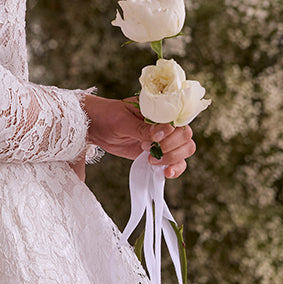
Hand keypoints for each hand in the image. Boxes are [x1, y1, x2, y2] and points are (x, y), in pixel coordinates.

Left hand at [81, 93, 195, 178]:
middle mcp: (166, 124)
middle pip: (185, 137)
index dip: (172, 132)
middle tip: (147, 149)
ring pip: (185, 150)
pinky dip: (175, 168)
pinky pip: (176, 162)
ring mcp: (164, 140)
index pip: (179, 121)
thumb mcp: (122, 121)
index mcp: (160, 110)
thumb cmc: (108, 116)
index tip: (155, 139)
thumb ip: (141, 128)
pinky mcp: (159, 154)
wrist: (96, 126)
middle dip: (172, 147)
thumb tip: (163, 133)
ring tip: (151, 160)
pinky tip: (165, 173)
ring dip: (173, 158)